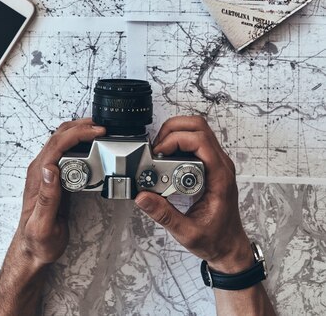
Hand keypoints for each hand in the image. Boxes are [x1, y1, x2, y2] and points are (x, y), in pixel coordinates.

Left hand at [13, 118, 105, 268]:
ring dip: (79, 130)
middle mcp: (40, 169)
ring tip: (99, 130)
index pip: (57, 144)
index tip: (96, 131)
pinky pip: (65, 149)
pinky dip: (78, 140)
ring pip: (61, 139)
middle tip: (102, 127)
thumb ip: (46, 198)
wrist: (33, 249)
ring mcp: (46, 171)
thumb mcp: (43, 225)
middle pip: (59, 135)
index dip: (77, 134)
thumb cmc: (37, 240)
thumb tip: (50, 169)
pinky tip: (90, 143)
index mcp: (38, 176)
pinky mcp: (54, 176)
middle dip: (81, 126)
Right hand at [135, 116, 253, 272]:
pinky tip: (166, 156)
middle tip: (157, 147)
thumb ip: (164, 215)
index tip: (158, 153)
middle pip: (199, 126)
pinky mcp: (211, 164)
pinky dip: (178, 141)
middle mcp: (221, 164)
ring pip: (198, 129)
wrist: (230, 246)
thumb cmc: (216, 239)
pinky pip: (196, 141)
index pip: (200, 140)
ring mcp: (217, 162)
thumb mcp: (187, 232)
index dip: (176, 140)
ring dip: (175, 132)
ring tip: (159, 150)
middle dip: (173, 129)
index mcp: (220, 177)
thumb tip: (143, 197)